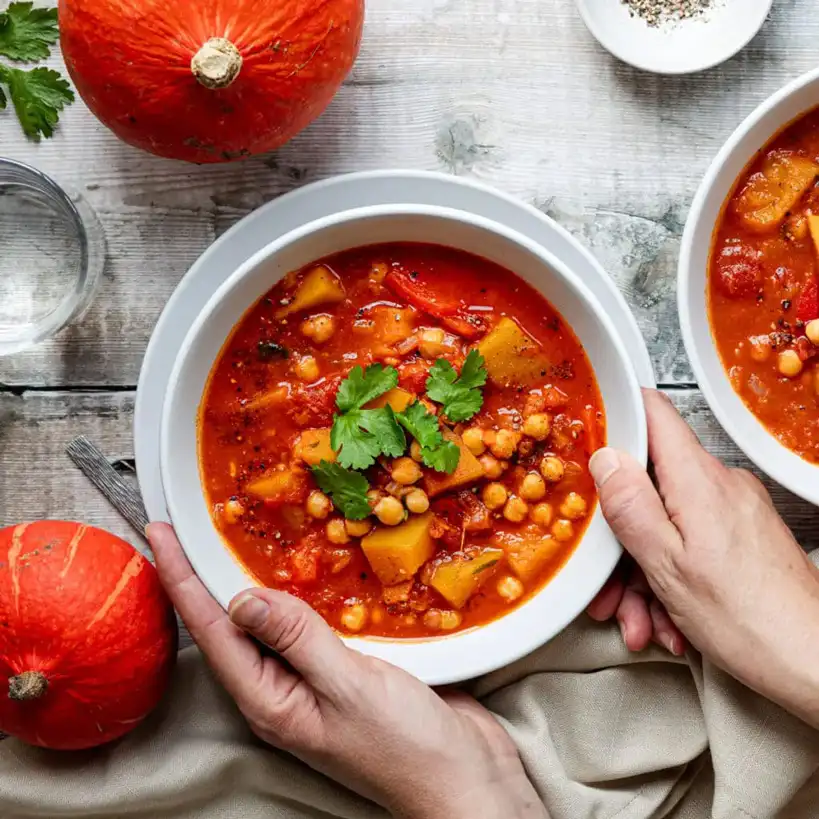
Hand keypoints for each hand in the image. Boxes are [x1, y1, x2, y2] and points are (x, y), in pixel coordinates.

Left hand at [146, 523, 547, 818]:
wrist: (461, 777)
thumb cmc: (406, 745)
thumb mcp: (348, 687)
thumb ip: (297, 639)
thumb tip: (241, 599)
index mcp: (269, 701)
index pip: (212, 630)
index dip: (182, 579)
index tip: (159, 534)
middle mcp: (281, 689)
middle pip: (230, 624)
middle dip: (205, 575)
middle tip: (189, 526)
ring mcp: (312, 680)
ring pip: (271, 620)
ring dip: (254, 578)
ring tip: (235, 536)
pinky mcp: (344, 669)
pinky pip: (309, 624)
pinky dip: (301, 591)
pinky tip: (306, 568)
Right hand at [587, 389, 818, 728]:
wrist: (813, 661)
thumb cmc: (749, 620)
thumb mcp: (666, 564)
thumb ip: (630, 505)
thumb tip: (605, 458)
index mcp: (697, 480)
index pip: (653, 413)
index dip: (616, 417)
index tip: (587, 440)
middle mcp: (720, 485)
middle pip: (650, 486)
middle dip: (621, 539)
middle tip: (610, 587)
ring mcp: (734, 510)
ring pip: (667, 524)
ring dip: (644, 575)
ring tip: (643, 622)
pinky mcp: (743, 536)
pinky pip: (691, 543)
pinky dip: (673, 580)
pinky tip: (670, 621)